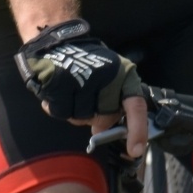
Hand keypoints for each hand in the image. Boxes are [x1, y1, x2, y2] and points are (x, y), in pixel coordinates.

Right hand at [14, 19, 143, 125]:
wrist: (59, 42)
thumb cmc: (87, 66)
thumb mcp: (109, 80)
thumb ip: (111, 106)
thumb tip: (100, 132)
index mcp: (125, 76)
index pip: (135, 106)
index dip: (137, 130)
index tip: (136, 150)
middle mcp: (109, 76)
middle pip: (104, 119)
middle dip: (94, 119)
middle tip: (86, 102)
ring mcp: (84, 79)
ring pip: (79, 118)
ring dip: (73, 111)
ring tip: (71, 91)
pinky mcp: (60, 82)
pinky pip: (58, 112)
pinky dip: (55, 106)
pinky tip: (56, 91)